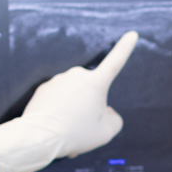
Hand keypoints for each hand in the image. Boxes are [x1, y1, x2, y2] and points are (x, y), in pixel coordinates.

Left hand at [0, 30, 137, 171]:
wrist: (39, 137)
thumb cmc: (76, 134)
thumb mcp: (106, 133)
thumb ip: (115, 119)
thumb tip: (107, 111)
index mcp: (96, 83)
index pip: (116, 61)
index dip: (125, 48)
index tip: (132, 34)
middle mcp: (78, 75)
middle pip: (92, 91)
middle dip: (91, 106)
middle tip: (83, 127)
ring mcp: (59, 80)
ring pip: (74, 97)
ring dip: (74, 111)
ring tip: (67, 130)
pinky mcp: (44, 88)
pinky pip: (58, 100)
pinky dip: (59, 112)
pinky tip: (54, 126)